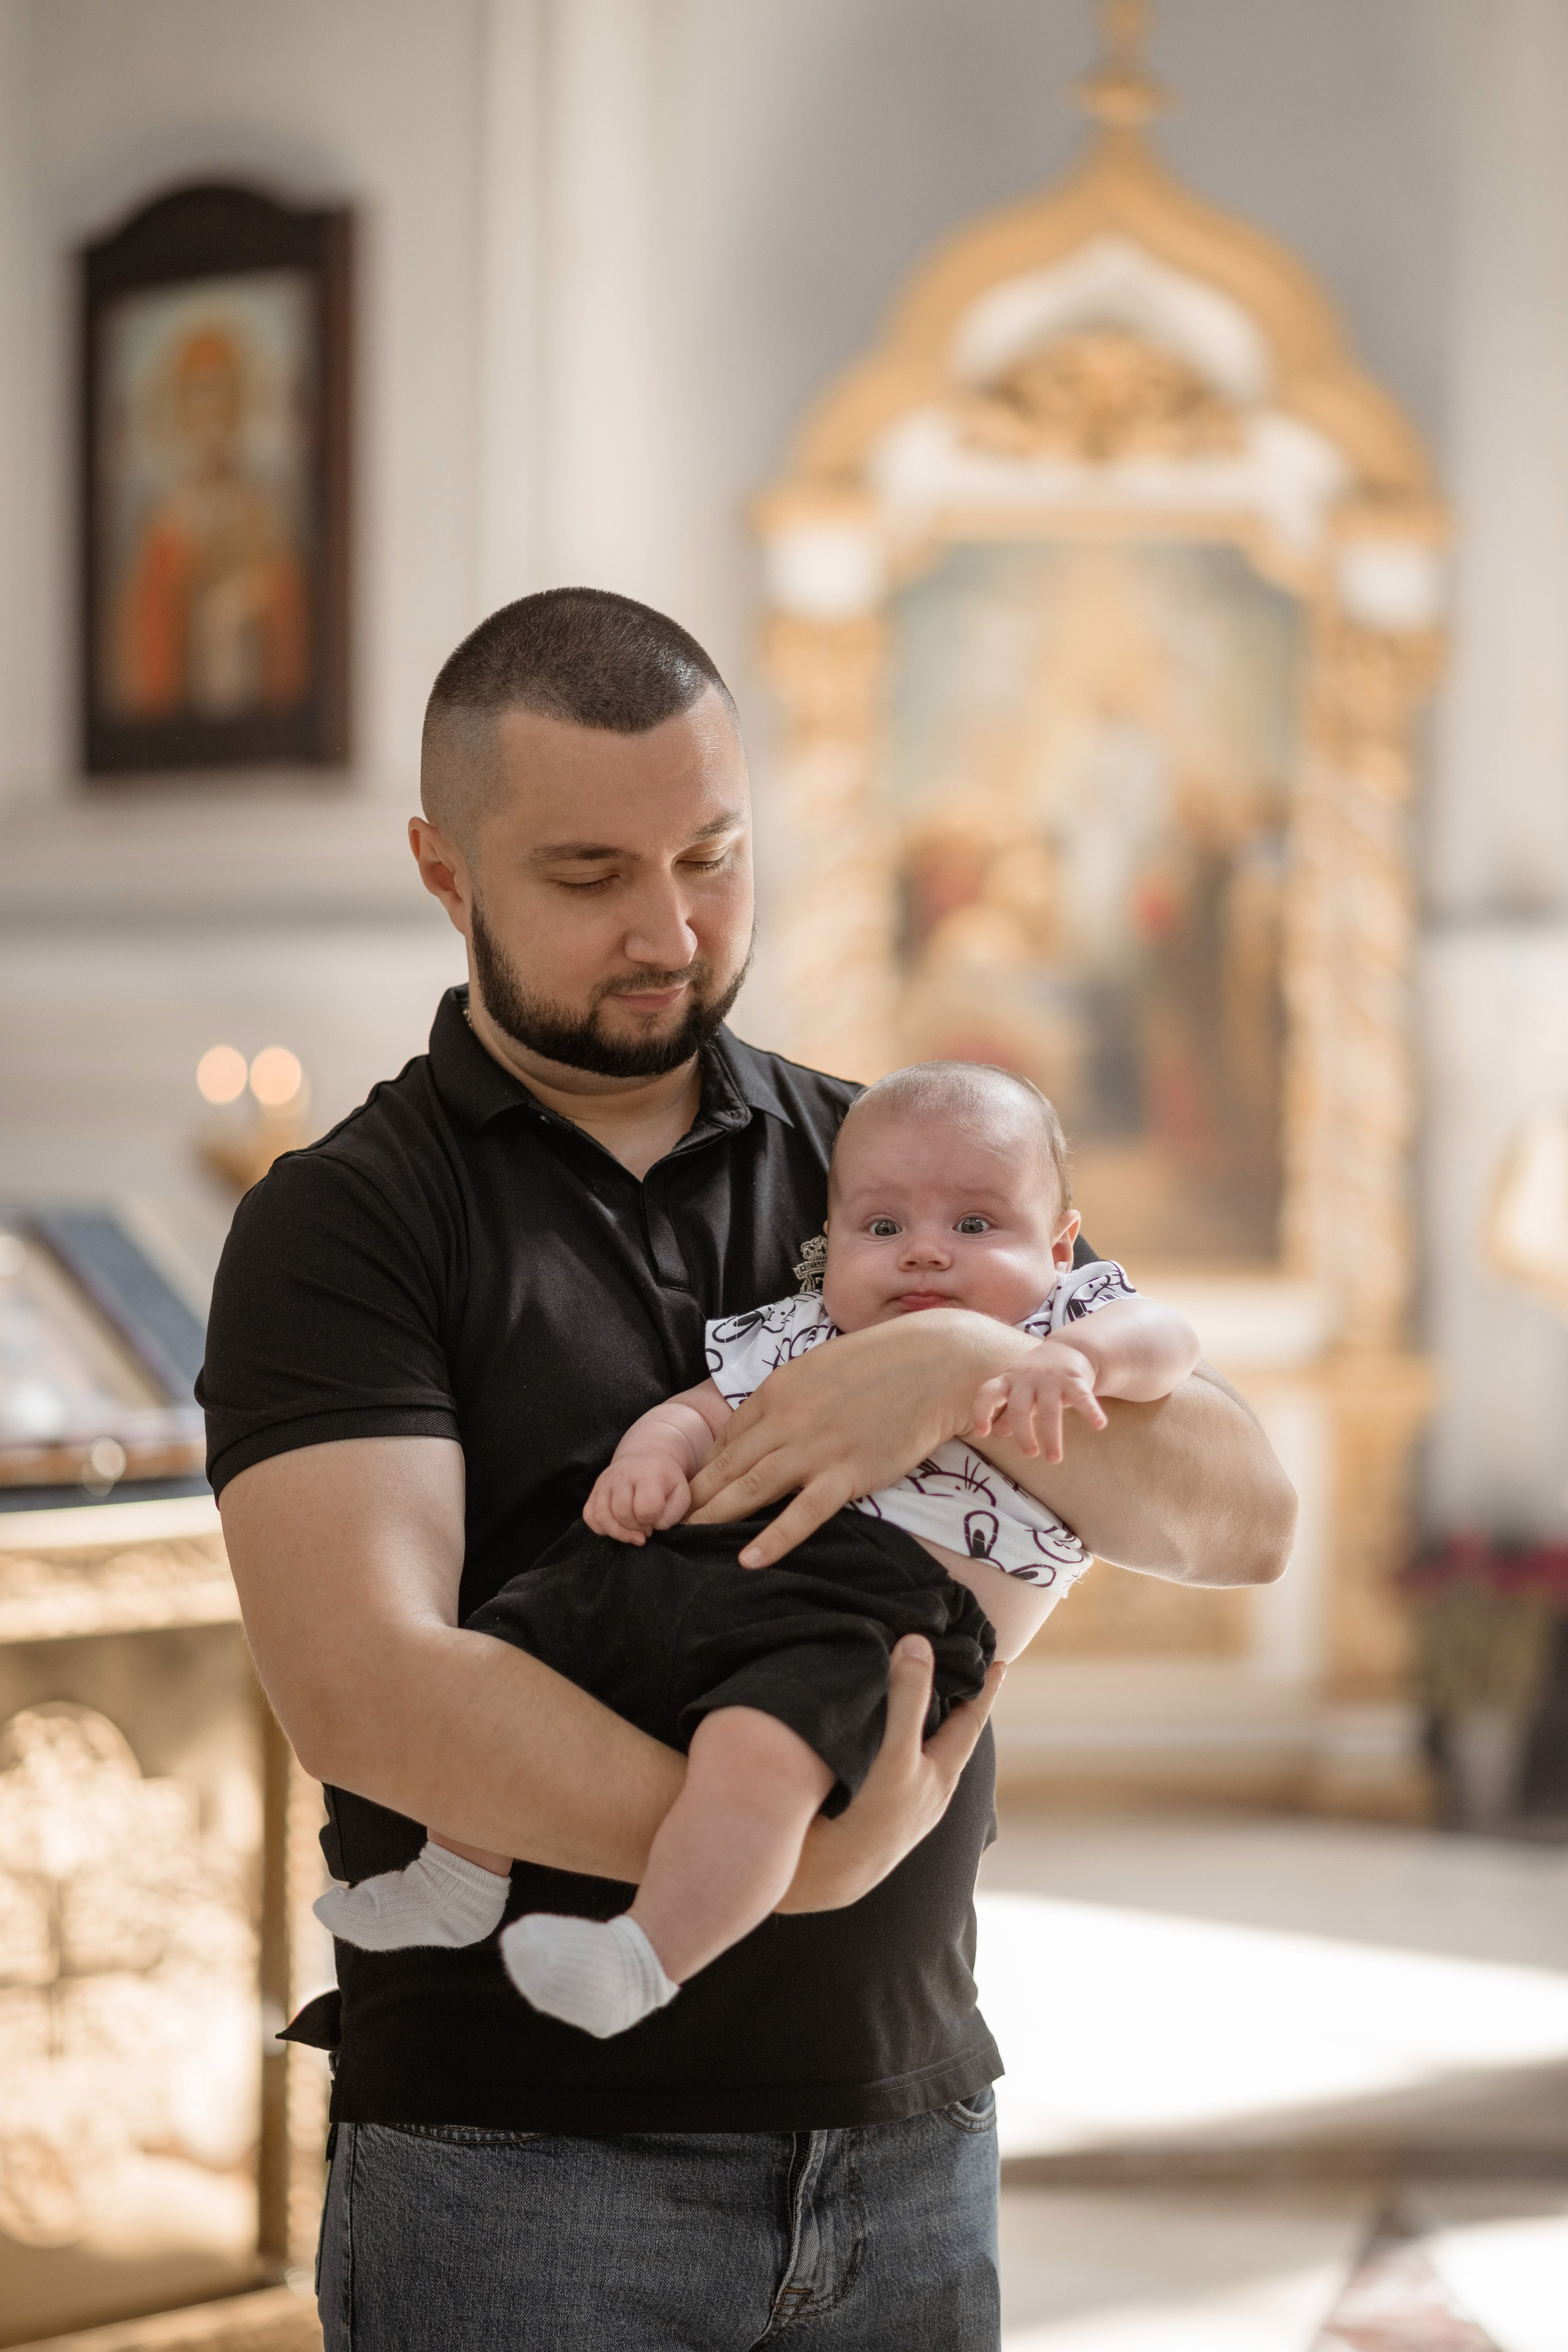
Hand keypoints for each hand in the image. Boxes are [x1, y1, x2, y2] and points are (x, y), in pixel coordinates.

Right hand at [583, 1455, 690, 1544]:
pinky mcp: (594, 1490)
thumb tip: (654, 1527)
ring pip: (602, 1516)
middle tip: (646, 1527)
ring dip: (619, 1533)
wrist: (646, 1457)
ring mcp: (605, 1482)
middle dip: (636, 1528)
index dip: (652, 1520)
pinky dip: (601, 1528)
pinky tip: (617, 1527)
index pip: (646, 1507)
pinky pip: (589, 1516)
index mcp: (647, 1474)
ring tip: (633, 1533)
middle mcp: (622, 1475)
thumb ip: (673, 1514)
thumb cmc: (665, 1479)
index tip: (657, 1518)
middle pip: (622, 1513)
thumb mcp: (681, 1493)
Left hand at [686, 1308, 1032, 1567]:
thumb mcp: (817, 1370)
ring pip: (750, 1489)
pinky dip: (773, 1538)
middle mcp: (786, 1419)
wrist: (935, 1365)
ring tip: (685, 1543)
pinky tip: (747, 1560)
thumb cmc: (879, 1366)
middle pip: (727, 1466)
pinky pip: (802, 1513)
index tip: (687, 1494)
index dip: (703, 1469)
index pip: (727, 1437)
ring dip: (714, 1517)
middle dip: (692, 1499)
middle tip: (662, 1526)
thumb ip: (785, 1399)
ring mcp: (815, 1447)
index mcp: (776, 1390)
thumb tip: (759, 1428)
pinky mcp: (847, 1473)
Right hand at [778, 1635, 1005, 1911]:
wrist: (824, 1879)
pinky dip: (888, 1746)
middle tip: (955, 1674)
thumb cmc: (867, 1813)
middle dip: (950, 1707)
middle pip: (945, 1740)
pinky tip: (870, 1743)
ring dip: (916, 1728)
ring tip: (912, 1700)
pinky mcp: (869, 1821)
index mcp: (940, 1777)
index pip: (970, 1722)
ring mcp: (899, 1813)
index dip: (984, 1691)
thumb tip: (919, 1645)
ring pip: (916, 1757)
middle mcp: (925, 1797)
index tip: (1000, 1663)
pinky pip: (888, 1769)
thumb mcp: (894, 1750)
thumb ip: (908, 1697)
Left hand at [971, 1338, 1106, 1463]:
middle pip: (1019, 1408)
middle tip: (1030, 1453)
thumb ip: (1007, 1410)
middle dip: (1023, 1433)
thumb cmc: (1038, 1376)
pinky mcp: (1074, 1379)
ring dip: (1051, 1436)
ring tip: (1054, 1458)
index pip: (989, 1393)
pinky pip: (1082, 1397)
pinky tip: (1099, 1425)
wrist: (1070, 1348)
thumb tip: (995, 1432)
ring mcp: (1051, 1378)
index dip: (982, 1411)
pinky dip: (1091, 1411)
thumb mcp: (1018, 1389)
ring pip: (1049, 1410)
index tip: (982, 1433)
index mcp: (1009, 1380)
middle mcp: (1027, 1378)